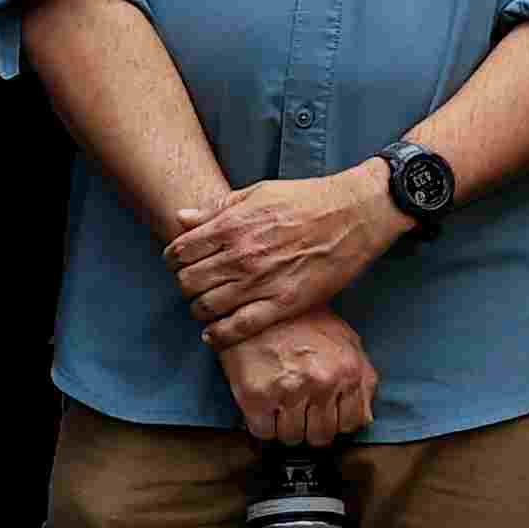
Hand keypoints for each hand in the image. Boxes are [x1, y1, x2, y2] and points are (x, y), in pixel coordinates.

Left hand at [168, 170, 397, 345]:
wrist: (356, 214)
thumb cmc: (309, 199)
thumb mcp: (259, 192)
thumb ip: (218, 208)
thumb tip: (182, 218)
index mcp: (233, 225)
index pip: (179, 252)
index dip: (173, 260)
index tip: (180, 264)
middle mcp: (241, 255)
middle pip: (187, 282)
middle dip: (185, 285)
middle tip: (195, 286)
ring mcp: (261, 281)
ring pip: (207, 307)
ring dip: (200, 309)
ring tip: (207, 307)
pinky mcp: (284, 303)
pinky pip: (239, 327)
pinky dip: (219, 335)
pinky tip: (213, 334)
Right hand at [219, 305, 378, 446]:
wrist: (260, 303)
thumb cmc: (304, 321)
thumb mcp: (347, 341)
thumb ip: (364, 379)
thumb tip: (365, 417)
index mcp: (348, 372)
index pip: (352, 424)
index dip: (337, 422)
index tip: (326, 415)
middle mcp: (322, 384)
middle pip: (321, 436)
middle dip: (311, 427)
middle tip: (301, 410)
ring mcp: (289, 391)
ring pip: (292, 438)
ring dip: (286, 427)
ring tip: (281, 405)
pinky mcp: (256, 397)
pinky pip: (263, 433)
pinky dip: (263, 426)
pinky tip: (264, 406)